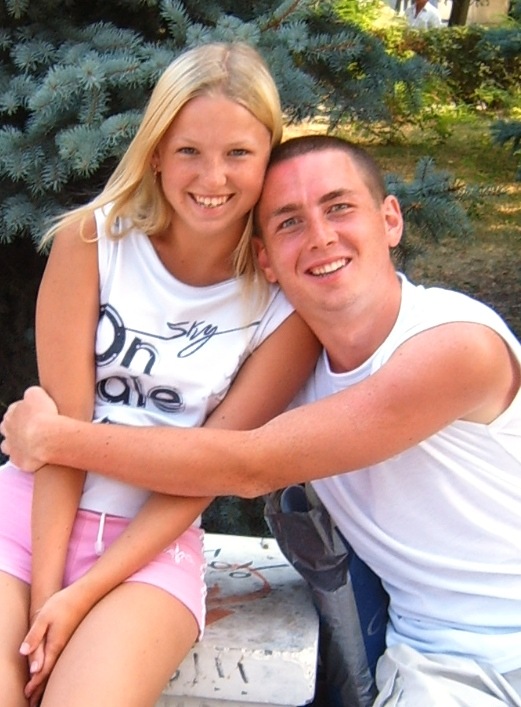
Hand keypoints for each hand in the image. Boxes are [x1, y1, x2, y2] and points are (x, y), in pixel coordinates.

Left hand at [0, 386, 57, 469]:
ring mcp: (11, 447)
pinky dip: (25, 457)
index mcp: (11, 413)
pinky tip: (36, 455)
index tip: (37, 413)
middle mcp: (7, 430)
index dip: (26, 411)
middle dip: (16, 427)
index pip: (14, 410)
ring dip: (16, 444)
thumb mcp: (37, 393)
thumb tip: (31, 396)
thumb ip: (31, 393)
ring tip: (31, 443)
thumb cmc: (43, 414)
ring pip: (7, 446)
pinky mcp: (18, 461)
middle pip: (7, 427)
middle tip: (33, 427)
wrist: (46, 438)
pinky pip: (18, 460)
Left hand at [21, 584, 91, 701]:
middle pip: (51, 672)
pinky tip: (54, 669)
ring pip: (57, 667)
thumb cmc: (63, 603)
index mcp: (55, 644)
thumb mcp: (43, 617)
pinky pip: (62, 659)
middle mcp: (63, 646)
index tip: (27, 693)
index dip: (34, 683)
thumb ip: (34, 636)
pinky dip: (55, 669)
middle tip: (32, 700)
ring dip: (48, 680)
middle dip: (41, 687)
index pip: (43, 669)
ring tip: (41, 691)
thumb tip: (24, 653)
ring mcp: (69, 643)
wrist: (85, 594)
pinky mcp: (71, 638)